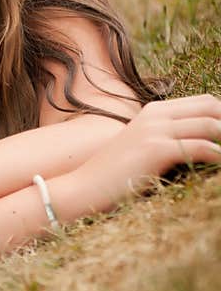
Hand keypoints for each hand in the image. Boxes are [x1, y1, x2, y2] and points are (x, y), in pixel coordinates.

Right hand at [73, 94, 220, 208]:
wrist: (83, 188)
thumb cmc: (114, 176)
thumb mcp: (141, 150)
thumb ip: (167, 141)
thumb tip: (200, 148)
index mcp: (153, 111)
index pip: (205, 102)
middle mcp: (155, 114)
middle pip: (212, 107)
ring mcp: (154, 130)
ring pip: (211, 124)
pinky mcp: (155, 149)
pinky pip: (203, 147)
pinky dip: (220, 157)